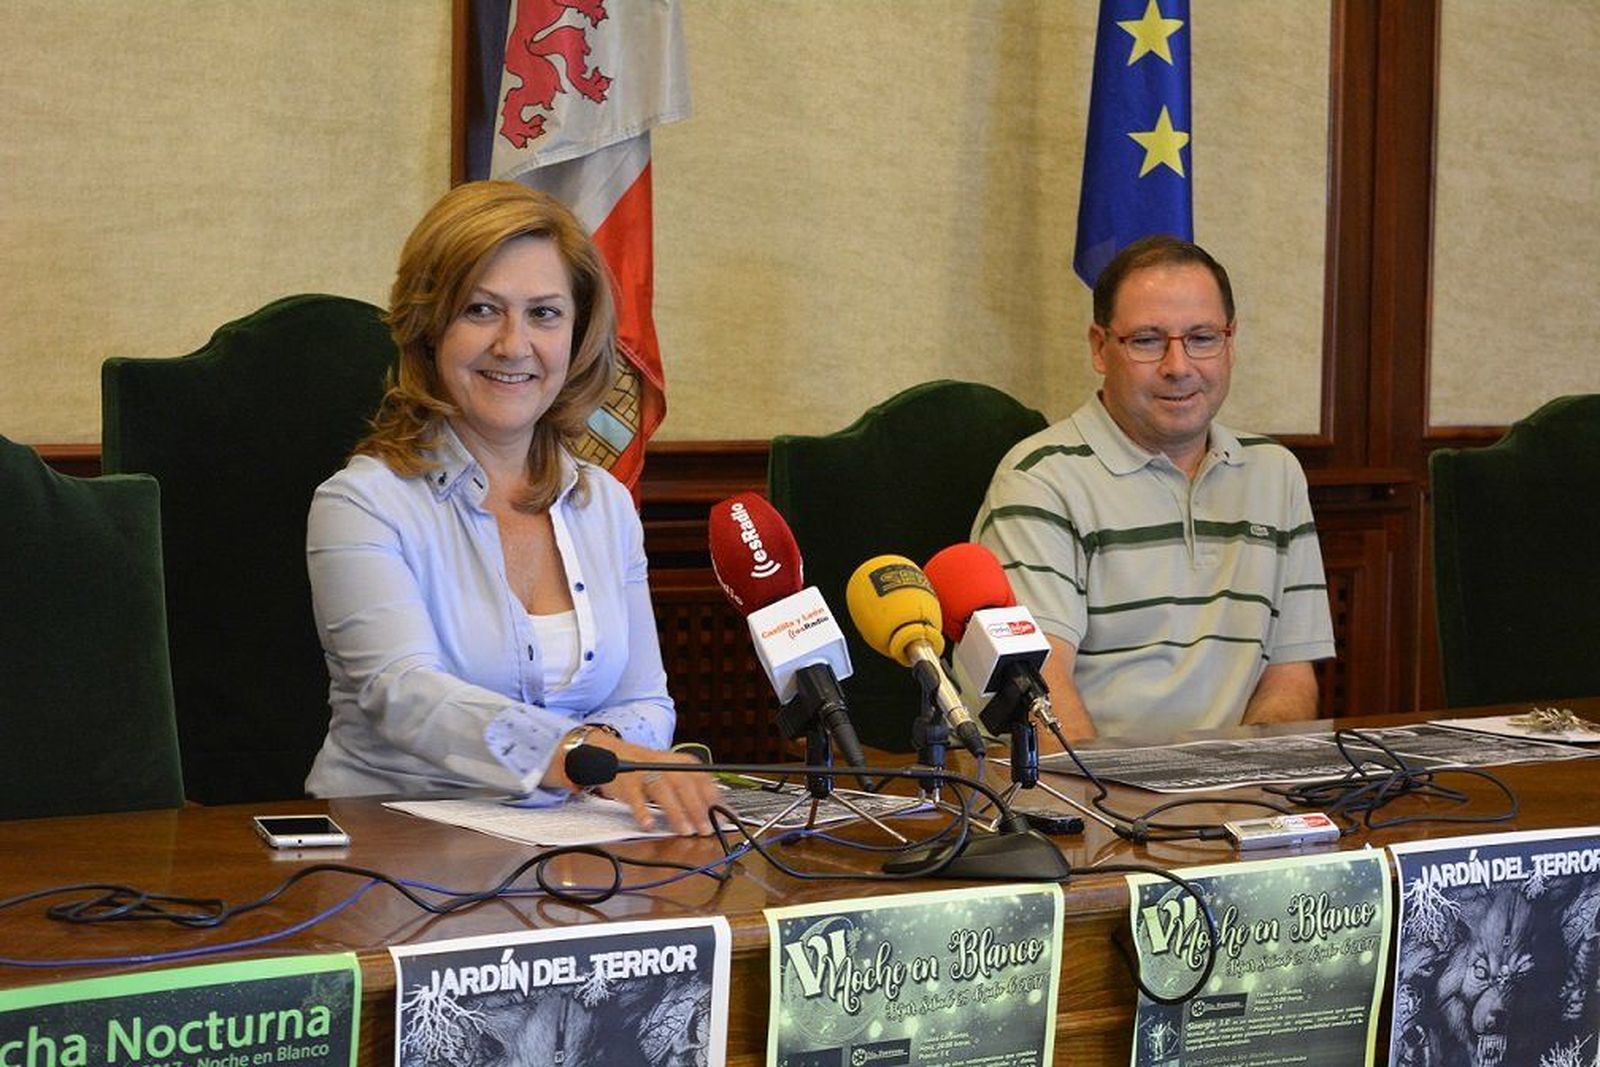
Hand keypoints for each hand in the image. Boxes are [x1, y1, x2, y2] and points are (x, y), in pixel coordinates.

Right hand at [597, 742, 719, 836]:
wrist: (619, 755)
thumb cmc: (654, 771)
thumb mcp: (678, 774)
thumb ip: (695, 792)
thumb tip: (717, 815)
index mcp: (683, 763)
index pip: (703, 780)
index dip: (713, 800)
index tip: (721, 819)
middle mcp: (666, 765)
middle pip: (684, 785)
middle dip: (697, 809)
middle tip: (705, 829)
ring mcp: (646, 773)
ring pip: (663, 791)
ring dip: (676, 812)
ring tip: (684, 830)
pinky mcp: (628, 784)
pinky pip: (635, 798)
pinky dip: (642, 812)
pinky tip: (649, 825)